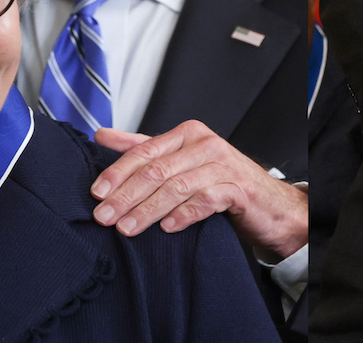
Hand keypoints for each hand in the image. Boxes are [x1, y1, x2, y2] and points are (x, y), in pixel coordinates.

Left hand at [90, 121, 307, 261]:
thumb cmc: (218, 180)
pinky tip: (167, 228)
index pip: (144, 151)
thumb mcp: (179, 159)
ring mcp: (224, 166)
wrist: (266, 202)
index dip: (117, 173)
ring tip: (127, 228)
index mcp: (187, 134)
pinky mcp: (238, 190)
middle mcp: (205, 144)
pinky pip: (206, 200)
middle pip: (157, 170)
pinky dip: (184, 214)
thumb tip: (101, 135)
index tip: (97, 194)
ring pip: (177, 187)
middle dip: (126, 196)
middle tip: (104, 217)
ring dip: (148, 210)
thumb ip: (142, 148)